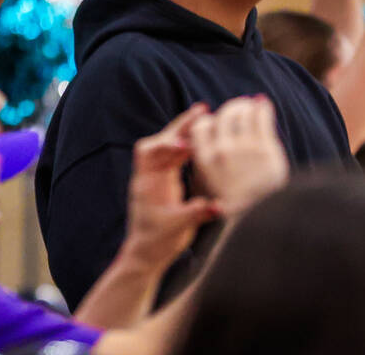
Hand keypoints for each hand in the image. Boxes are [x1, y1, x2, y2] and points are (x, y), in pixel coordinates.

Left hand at [122, 105, 216, 272]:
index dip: (167, 144)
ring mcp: (157, 176)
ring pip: (171, 146)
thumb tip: (218, 205)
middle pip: (162, 141)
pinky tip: (206, 140)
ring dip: (187, 133)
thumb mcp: (177, 229)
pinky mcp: (167, 181)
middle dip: (180, 126)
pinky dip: (190, 147)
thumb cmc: (155, 243)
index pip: (150, 152)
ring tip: (208, 118)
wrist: (146, 255)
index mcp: (146, 183)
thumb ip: (195, 214)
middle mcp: (149, 174)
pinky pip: (178, 156)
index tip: (186, 144)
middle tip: (201, 110)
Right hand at [191, 97, 288, 217]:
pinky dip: (263, 108)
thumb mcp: (202, 188)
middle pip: (223, 115)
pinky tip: (263, 104)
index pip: (200, 125)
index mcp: (204, 161)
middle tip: (237, 108)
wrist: (259, 227)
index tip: (213, 120)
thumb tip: (192, 138)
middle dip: (229, 109)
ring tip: (251, 104)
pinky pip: (263, 118)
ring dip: (246, 105)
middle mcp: (223, 152)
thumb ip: (198, 161)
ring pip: (243, 112)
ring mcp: (246, 150)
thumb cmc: (228, 209)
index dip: (206, 120)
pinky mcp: (268, 151)